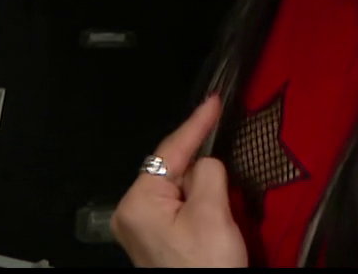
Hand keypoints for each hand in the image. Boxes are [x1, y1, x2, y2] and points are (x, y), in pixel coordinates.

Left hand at [111, 95, 249, 267]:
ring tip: (224, 191)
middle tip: (225, 143)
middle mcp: (132, 213)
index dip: (195, 124)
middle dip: (200, 162)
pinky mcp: (158, 242)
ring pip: (178, 190)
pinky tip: (216, 205)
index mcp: (138, 202)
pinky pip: (180, 208)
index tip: (214, 100)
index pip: (169, 151)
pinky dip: (200, 203)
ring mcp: (142, 230)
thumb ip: (208, 174)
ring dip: (203, 187)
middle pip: (172, 170)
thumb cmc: (207, 268)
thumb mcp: (212, 214)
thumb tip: (205, 163)